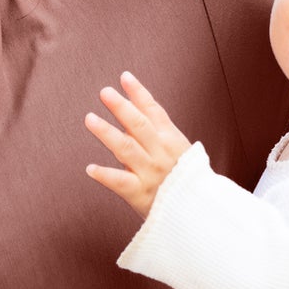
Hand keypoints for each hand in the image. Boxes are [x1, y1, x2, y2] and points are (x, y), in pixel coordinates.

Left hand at [84, 72, 191, 220]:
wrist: (198, 212)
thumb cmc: (184, 178)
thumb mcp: (177, 150)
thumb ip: (154, 132)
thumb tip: (128, 111)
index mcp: (171, 140)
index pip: (154, 111)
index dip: (139, 93)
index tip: (124, 77)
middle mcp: (161, 153)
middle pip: (139, 126)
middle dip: (121, 107)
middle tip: (104, 92)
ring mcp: (150, 173)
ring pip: (126, 149)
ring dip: (107, 133)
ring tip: (90, 119)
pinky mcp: (141, 194)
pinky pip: (121, 183)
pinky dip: (105, 175)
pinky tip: (90, 169)